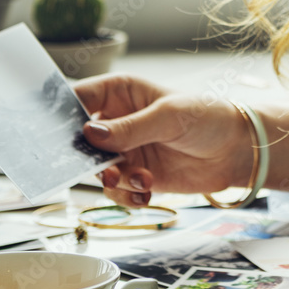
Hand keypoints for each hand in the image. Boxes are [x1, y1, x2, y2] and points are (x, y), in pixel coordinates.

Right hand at [74, 75, 253, 206]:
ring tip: (139, 181)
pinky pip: (115, 190)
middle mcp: (116, 120)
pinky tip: (146, 193)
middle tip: (101, 169)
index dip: (61, 116)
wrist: (235, 150)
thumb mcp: (169, 116)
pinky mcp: (135, 175)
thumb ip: (130, 127)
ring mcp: (124, 149)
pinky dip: (126, 196)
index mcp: (120, 92)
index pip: (77, 99)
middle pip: (79, 140)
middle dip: (84, 159)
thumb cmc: (208, 116)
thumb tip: (90, 134)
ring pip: (95, 170)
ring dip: (113, 180)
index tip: (53, 138)